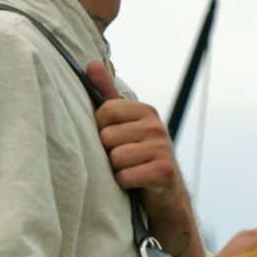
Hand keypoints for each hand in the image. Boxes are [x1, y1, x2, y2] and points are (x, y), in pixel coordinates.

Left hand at [87, 61, 197, 256]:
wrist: (165, 193)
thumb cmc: (138, 156)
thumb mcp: (124, 123)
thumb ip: (107, 94)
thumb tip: (91, 63)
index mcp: (145, 111)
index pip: (104, 111)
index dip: (101, 130)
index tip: (112, 140)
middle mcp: (156, 126)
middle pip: (107, 136)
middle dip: (108, 152)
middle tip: (122, 159)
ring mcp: (161, 148)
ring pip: (115, 157)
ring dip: (115, 170)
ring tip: (128, 170)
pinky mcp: (163, 171)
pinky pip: (124, 176)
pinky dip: (123, 183)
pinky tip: (134, 183)